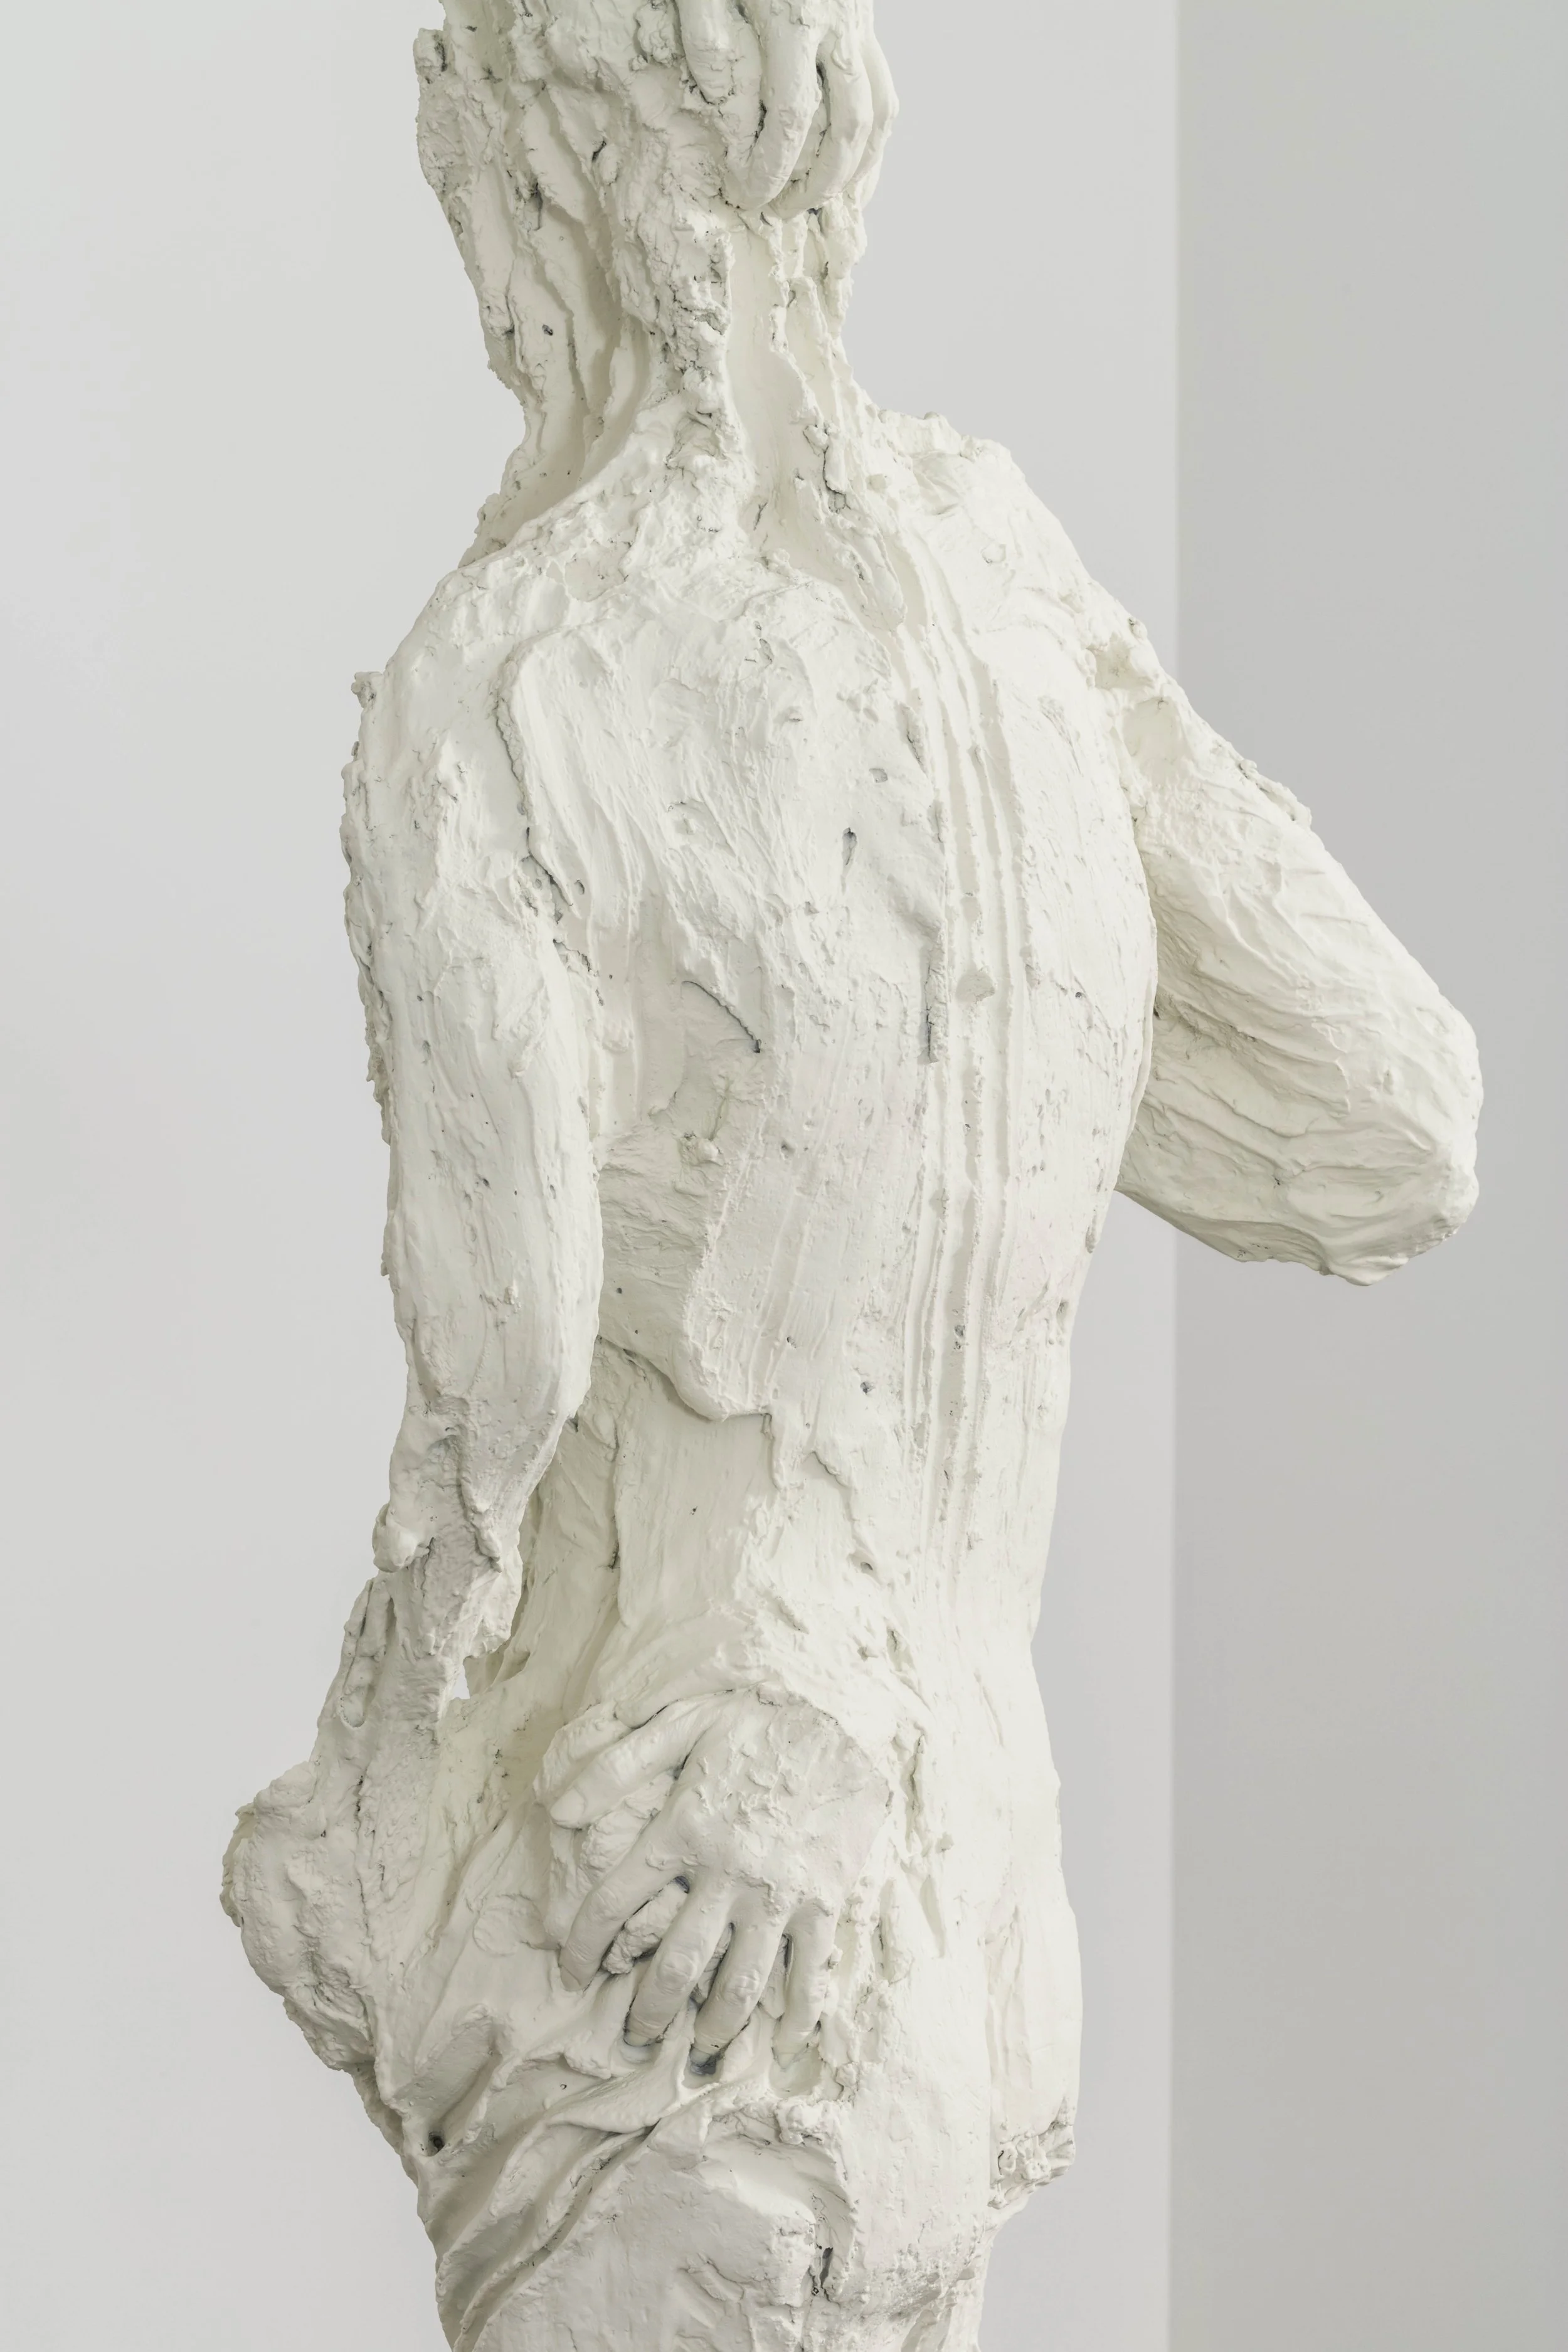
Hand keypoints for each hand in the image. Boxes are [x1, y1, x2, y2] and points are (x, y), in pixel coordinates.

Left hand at [547, 1690, 886, 2062]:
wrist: (847, 1722)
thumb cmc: (758, 1723)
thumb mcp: (682, 1722)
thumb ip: (617, 1764)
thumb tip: (556, 1808)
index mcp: (684, 1828)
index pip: (615, 1902)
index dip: (584, 1945)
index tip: (572, 1973)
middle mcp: (727, 1870)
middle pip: (677, 1962)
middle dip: (649, 2010)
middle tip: (634, 2035)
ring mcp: (778, 1892)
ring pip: (740, 1983)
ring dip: (715, 2026)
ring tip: (698, 2050)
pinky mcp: (823, 1901)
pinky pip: (808, 1973)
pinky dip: (797, 2017)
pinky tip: (781, 2043)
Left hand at [673, 0, 896, 213]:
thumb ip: (702, 29)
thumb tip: (713, 89)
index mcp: (793, 18)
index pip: (789, 119)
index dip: (770, 169)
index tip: (747, 196)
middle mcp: (839, 28)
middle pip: (844, 130)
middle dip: (817, 184)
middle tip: (782, 211)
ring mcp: (860, 26)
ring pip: (878, 115)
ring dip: (856, 170)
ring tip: (826, 204)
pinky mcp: (868, 24)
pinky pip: (886, 92)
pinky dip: (875, 140)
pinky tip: (857, 169)